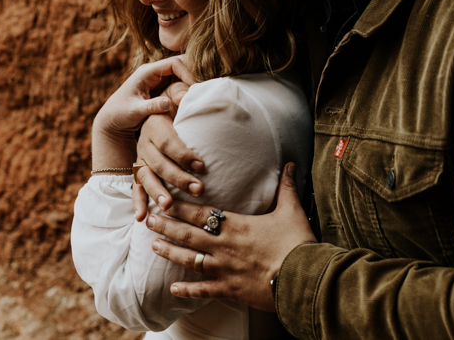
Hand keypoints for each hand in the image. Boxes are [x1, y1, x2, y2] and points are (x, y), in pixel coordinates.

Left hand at [92, 56, 195, 171]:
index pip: (174, 63)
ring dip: (193, 81)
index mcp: (147, 72)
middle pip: (181, 64)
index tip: (196, 88)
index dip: (188, 72)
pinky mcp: (162, 88)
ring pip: (183, 73)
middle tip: (205, 89)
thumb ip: (150, 107)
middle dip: (194, 74)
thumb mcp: (133, 111)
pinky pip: (180, 83)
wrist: (111, 120)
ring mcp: (159, 79)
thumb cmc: (119, 114)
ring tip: (203, 94)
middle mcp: (154, 72)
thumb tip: (168, 103)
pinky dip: (189, 88)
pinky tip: (196, 99)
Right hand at [132, 95, 205, 218]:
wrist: (157, 108)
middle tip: (198, 189)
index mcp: (153, 123)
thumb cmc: (174, 103)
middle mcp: (143, 141)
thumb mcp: (176, 93)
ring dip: (157, 193)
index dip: (183, 153)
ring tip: (169, 206)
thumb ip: (182, 93)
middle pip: (158, 162)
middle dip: (177, 178)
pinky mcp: (138, 169)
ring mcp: (139, 157)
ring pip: (145, 177)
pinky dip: (137, 202)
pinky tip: (141, 218)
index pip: (167, 141)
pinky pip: (135, 187)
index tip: (201, 165)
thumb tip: (188, 92)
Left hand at [146, 163, 315, 311]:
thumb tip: (291, 164)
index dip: (181, 207)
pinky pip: (203, 290)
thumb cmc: (298, 244)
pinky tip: (172, 287)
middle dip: (167, 226)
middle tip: (150, 220)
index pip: (202, 213)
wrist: (304, 279)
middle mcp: (225, 246)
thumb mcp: (292, 211)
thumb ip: (286, 187)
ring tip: (154, 246)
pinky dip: (187, 290)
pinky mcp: (230, 289)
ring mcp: (225, 269)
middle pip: (189, 234)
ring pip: (190, 259)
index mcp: (237, 225)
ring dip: (170, 252)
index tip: (165, 200)